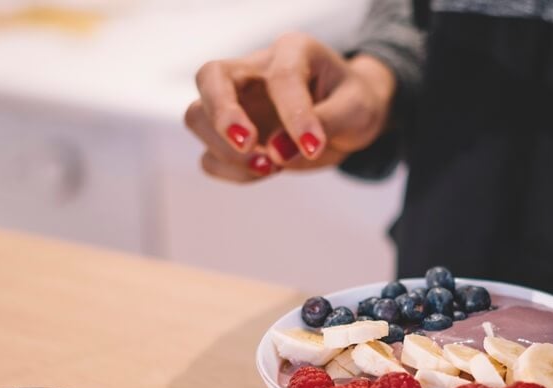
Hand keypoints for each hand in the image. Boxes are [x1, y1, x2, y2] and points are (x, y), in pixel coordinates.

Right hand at [185, 33, 395, 181]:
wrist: (351, 116)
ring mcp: (238, 102)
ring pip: (197, 117)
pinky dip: (230, 171)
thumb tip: (275, 151)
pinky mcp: (234, 136)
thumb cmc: (354, 104)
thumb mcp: (356, 110)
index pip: (281, 78)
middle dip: (223, 115)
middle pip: (209, 78)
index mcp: (292, 51)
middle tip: (250, 145)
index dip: (294, 114)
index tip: (313, 145)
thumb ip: (324, 124)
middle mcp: (254, 70)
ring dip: (225, 150)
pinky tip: (264, 171)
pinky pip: (209, 157)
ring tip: (270, 167)